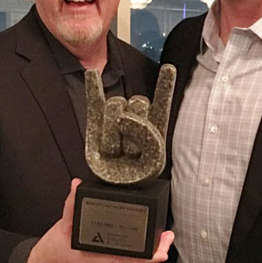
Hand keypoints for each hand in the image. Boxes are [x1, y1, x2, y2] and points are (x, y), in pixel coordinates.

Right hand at [27, 179, 173, 262]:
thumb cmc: (50, 253)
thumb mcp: (61, 227)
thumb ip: (72, 206)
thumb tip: (78, 187)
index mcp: (89, 262)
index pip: (125, 260)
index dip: (145, 256)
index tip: (160, 247)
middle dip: (154, 255)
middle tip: (167, 239)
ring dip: (147, 262)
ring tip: (161, 245)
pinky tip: (143, 257)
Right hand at [85, 63, 175, 185]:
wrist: (117, 193)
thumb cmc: (139, 177)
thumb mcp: (153, 159)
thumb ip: (146, 134)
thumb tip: (123, 119)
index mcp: (154, 129)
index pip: (161, 104)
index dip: (164, 86)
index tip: (169, 68)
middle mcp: (135, 122)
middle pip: (137, 103)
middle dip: (136, 124)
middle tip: (133, 149)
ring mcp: (115, 124)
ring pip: (115, 108)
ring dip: (116, 132)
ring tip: (118, 152)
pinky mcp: (96, 128)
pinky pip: (94, 105)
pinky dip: (93, 89)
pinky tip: (92, 73)